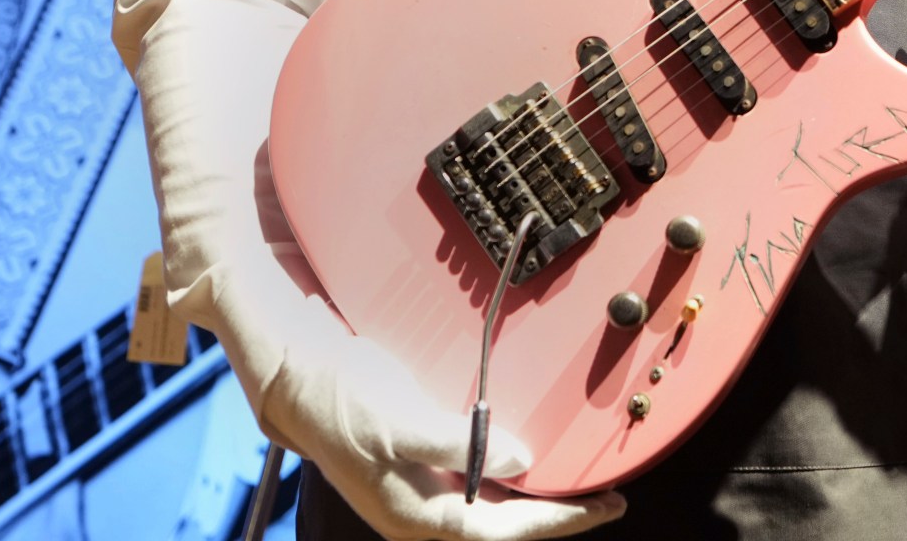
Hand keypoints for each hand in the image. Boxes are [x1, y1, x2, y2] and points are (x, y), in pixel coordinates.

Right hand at [261, 332, 625, 539]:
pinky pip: (481, 487)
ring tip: (583, 490)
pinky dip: (514, 480)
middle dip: (558, 517)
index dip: (556, 522)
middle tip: (609, 500)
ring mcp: (425, 494)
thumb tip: (519, 456)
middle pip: (506, 528)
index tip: (599, 507)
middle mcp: (425, 513)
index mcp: (417, 517)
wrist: (298, 380)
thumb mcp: (396, 421)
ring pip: (496, 511)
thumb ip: (455, 442)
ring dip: (538, 502)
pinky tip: (534, 467)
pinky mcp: (425, 471)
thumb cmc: (338, 402)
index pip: (503, 532)